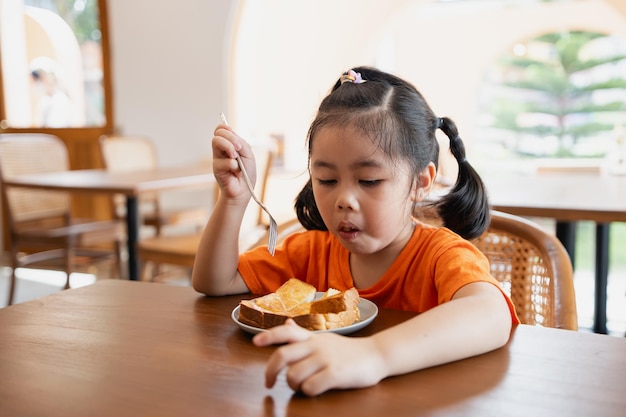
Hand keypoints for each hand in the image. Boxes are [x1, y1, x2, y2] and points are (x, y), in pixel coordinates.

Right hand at [212, 124, 255, 201]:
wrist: (244, 190)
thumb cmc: (247, 173)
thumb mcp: (249, 155)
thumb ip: (242, 144)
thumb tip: (232, 136)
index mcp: (230, 145)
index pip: (221, 130)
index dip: (224, 127)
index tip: (231, 131)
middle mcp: (222, 150)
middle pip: (218, 133)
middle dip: (230, 138)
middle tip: (239, 148)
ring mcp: (217, 158)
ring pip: (216, 141)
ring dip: (229, 147)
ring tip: (236, 158)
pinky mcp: (216, 168)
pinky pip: (223, 161)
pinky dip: (233, 166)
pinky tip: (236, 172)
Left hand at [253, 319, 386, 395]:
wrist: (376, 355)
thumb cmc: (347, 350)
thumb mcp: (324, 338)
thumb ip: (302, 334)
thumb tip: (285, 322)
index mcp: (312, 338)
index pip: (286, 332)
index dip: (268, 336)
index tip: (255, 342)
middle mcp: (316, 346)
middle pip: (282, 355)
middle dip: (270, 371)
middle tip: (269, 383)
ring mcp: (326, 360)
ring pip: (293, 375)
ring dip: (293, 385)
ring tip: (301, 387)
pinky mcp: (336, 374)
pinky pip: (310, 387)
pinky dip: (308, 392)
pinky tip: (316, 390)